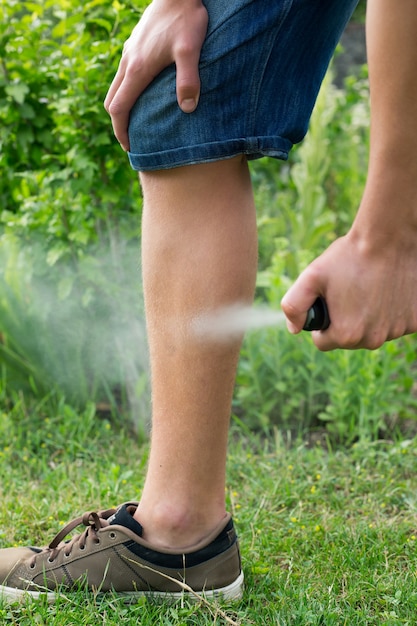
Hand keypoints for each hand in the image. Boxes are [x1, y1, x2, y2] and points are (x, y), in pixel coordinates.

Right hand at [104, 0, 207, 150]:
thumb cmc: (186, 18)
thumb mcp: (191, 50)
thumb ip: (188, 80)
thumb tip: (187, 109)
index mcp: (137, 69)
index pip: (119, 108)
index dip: (121, 131)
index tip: (129, 147)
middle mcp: (128, 62)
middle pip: (112, 100)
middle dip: (119, 123)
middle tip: (131, 140)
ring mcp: (130, 52)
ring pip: (117, 86)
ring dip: (122, 106)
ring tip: (137, 122)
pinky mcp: (136, 44)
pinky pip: (124, 75)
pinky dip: (127, 91)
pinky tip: (144, 94)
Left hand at [281, 227, 416, 350]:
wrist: (390, 237)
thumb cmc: (349, 255)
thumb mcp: (312, 276)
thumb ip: (294, 305)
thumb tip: (293, 328)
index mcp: (346, 334)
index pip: (323, 341)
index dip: (321, 322)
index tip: (328, 303)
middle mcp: (373, 339)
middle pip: (349, 340)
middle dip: (345, 320)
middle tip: (349, 292)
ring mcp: (396, 331)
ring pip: (373, 332)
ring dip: (369, 317)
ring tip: (369, 288)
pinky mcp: (415, 321)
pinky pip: (395, 323)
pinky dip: (391, 311)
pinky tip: (388, 289)